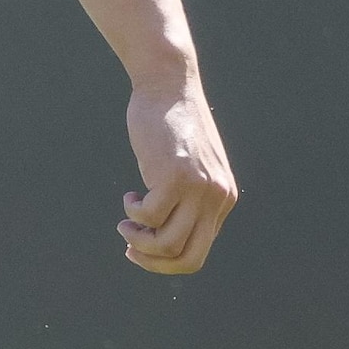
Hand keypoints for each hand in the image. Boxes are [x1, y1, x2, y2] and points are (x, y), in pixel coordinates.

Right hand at [118, 81, 235, 274]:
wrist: (168, 85)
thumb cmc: (171, 125)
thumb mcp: (189, 166)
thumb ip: (187, 197)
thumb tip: (162, 236)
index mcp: (223, 198)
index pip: (198, 251)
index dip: (166, 260)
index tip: (141, 249)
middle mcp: (216, 197)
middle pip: (188, 258)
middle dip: (153, 263)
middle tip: (130, 249)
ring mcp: (198, 188)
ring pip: (166, 243)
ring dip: (138, 240)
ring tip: (125, 223)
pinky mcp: (175, 176)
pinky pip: (149, 216)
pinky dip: (133, 213)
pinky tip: (130, 196)